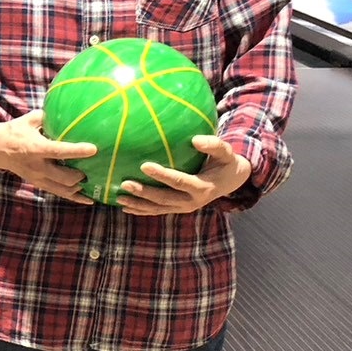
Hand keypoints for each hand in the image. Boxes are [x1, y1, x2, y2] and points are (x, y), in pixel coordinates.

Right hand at [0, 111, 98, 204]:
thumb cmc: (15, 130)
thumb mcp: (30, 119)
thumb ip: (49, 117)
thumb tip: (69, 111)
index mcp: (36, 148)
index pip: (59, 151)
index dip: (77, 151)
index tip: (93, 149)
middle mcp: (37, 166)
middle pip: (64, 178)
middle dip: (80, 175)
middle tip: (91, 167)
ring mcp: (37, 178)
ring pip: (62, 190)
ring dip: (78, 187)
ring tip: (90, 181)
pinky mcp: (38, 183)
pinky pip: (58, 193)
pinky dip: (74, 198)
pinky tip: (88, 200)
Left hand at [116, 136, 251, 215]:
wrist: (232, 181)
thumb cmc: (225, 162)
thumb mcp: (226, 153)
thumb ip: (214, 145)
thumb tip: (195, 139)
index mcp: (202, 187)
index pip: (178, 181)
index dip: (162, 175)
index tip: (144, 165)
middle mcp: (191, 202)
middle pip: (164, 198)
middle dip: (144, 193)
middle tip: (124, 184)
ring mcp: (184, 207)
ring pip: (158, 208)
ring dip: (138, 204)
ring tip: (119, 198)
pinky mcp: (178, 209)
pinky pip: (157, 211)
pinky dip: (141, 210)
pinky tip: (125, 207)